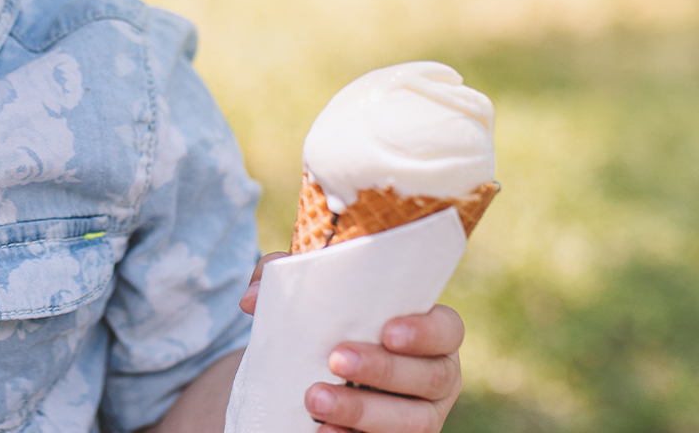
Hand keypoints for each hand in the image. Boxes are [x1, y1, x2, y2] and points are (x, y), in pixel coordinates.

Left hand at [237, 253, 464, 432]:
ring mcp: (421, 416)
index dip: (425, 331)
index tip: (387, 331)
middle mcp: (436, 377)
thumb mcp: (314, 297)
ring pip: (412, 421)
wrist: (315, 376)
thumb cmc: (328, 325)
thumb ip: (284, 281)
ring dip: (363, 411)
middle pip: (430, 377)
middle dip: (383, 370)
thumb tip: (251, 299)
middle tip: (335, 360)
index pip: (448, 329)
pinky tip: (322, 432)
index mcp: (428, 333)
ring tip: (315, 401)